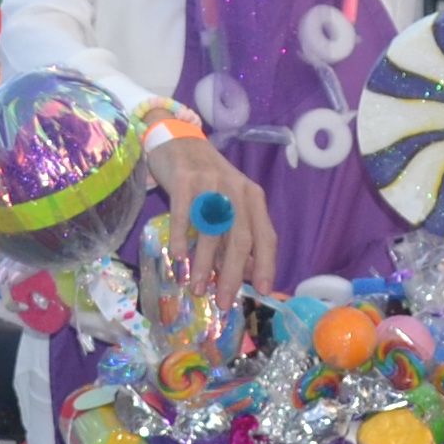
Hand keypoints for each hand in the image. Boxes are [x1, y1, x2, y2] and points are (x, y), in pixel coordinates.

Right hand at [141, 134, 274, 308]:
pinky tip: (178, 259)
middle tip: (224, 301)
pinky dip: (181, 239)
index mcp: (253, 198)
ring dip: (204, 264)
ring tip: (197, 288)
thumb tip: (243, 272)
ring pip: (211, 231)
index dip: (265, 265)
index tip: (260, 291)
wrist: (179, 142)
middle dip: (232, 274)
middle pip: (240, 238)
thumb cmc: (207, 180)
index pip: (266, 236)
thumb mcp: (230, 203)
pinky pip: (184, 214)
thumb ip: (237, 233)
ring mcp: (210, 183)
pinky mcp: (185, 180)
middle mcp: (236, 190)